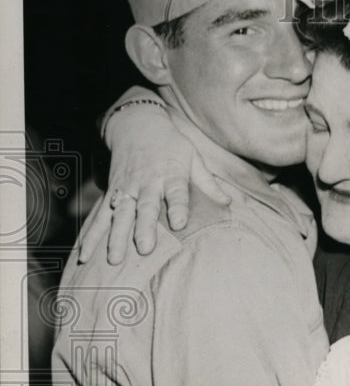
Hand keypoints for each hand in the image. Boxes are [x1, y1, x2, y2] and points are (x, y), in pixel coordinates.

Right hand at [78, 99, 228, 264]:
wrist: (136, 125)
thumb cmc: (170, 145)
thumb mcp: (193, 157)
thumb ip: (207, 182)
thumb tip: (228, 202)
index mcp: (171, 174)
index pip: (176, 192)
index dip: (177, 207)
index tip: (179, 224)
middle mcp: (147, 183)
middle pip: (145, 207)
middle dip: (144, 228)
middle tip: (145, 249)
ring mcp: (126, 189)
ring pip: (119, 214)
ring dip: (115, 237)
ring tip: (113, 259)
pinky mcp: (112, 194)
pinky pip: (100, 216)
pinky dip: (92, 235)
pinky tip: (85, 254)